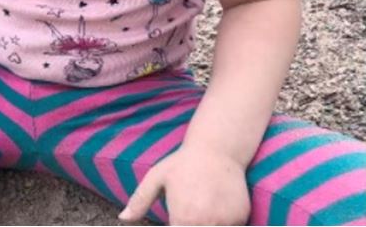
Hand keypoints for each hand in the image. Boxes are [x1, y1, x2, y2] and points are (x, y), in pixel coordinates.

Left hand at [119, 144, 250, 224]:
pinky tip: (216, 207)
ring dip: (207, 224)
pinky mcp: (242, 218)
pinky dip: (224, 222)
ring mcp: (226, 222)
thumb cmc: (183, 163)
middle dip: (191, 225)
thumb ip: (139, 200)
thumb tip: (124, 218)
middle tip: (189, 211)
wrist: (217, 148)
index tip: (175, 219)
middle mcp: (205, 224)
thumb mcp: (156, 177)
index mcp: (183, 219)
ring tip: (201, 207)